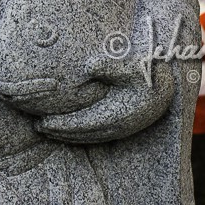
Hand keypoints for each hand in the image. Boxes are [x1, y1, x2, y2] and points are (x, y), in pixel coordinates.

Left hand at [35, 60, 173, 141]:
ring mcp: (119, 131)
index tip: (42, 121)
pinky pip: (95, 136)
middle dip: (58, 132)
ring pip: (87, 138)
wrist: (167, 88)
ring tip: (47, 130)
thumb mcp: (130, 66)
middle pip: (81, 134)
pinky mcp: (121, 129)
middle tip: (38, 127)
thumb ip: (110, 66)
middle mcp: (117, 127)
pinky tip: (68, 130)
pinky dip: (78, 136)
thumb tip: (90, 66)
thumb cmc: (146, 74)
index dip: (60, 125)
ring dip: (66, 136)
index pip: (81, 124)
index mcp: (117, 115)